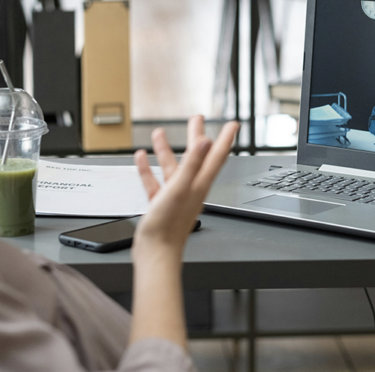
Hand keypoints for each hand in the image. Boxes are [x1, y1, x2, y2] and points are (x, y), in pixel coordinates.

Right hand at [133, 116, 238, 260]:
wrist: (156, 254)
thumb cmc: (169, 227)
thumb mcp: (180, 189)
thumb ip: (193, 164)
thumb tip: (206, 142)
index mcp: (199, 184)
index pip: (217, 156)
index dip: (226, 138)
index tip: (233, 124)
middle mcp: (191, 188)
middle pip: (197, 157)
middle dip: (196, 136)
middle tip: (196, 119)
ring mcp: (176, 196)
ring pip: (173, 168)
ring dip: (166, 150)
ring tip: (158, 134)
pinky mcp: (161, 204)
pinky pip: (155, 182)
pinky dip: (148, 169)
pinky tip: (141, 159)